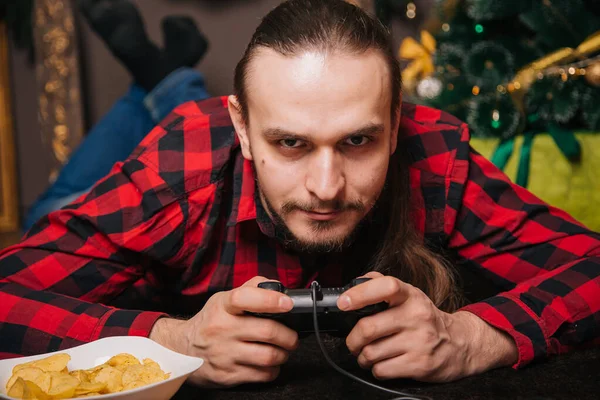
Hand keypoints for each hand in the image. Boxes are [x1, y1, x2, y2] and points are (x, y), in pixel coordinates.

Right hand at [150, 276, 297, 386]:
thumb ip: (251, 289)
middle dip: (288, 335)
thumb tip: (277, 287)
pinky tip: (269, 363)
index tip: (287, 304)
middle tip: (291, 336)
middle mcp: (222, 329)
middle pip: (267, 331)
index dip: (270, 300)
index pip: (245, 298)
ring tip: (283, 350)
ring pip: (269, 356)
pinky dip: (273, 369)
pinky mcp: (228, 375)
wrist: (183, 349)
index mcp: (223, 306)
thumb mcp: (224, 299)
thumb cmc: (211, 322)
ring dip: (284, 354)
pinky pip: (262, 374)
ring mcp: (225, 354)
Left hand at [339, 272, 517, 381]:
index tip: (343, 303)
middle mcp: (416, 316)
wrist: (460, 344)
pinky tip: (383, 363)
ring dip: (363, 357)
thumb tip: (354, 284)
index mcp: (411, 296)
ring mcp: (418, 342)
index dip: (360, 294)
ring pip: (371, 353)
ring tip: (369, 354)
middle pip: (368, 328)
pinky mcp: (419, 364)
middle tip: (354, 341)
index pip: (386, 286)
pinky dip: (375, 369)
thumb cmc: (426, 319)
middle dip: (352, 339)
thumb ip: (382, 285)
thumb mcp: (410, 295)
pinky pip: (381, 370)